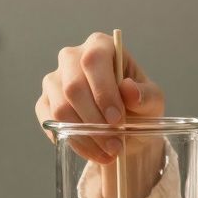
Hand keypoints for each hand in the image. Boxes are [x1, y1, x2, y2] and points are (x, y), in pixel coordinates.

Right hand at [35, 32, 165, 163]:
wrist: (125, 129)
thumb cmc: (138, 106)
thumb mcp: (153, 101)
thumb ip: (146, 95)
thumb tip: (129, 90)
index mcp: (100, 46)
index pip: (93, 60)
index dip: (103, 91)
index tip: (117, 119)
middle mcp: (71, 58)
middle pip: (73, 87)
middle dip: (95, 121)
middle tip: (115, 144)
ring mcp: (54, 80)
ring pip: (60, 109)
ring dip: (86, 136)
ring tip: (109, 152)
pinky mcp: (45, 103)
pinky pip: (51, 123)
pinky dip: (74, 142)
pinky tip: (93, 150)